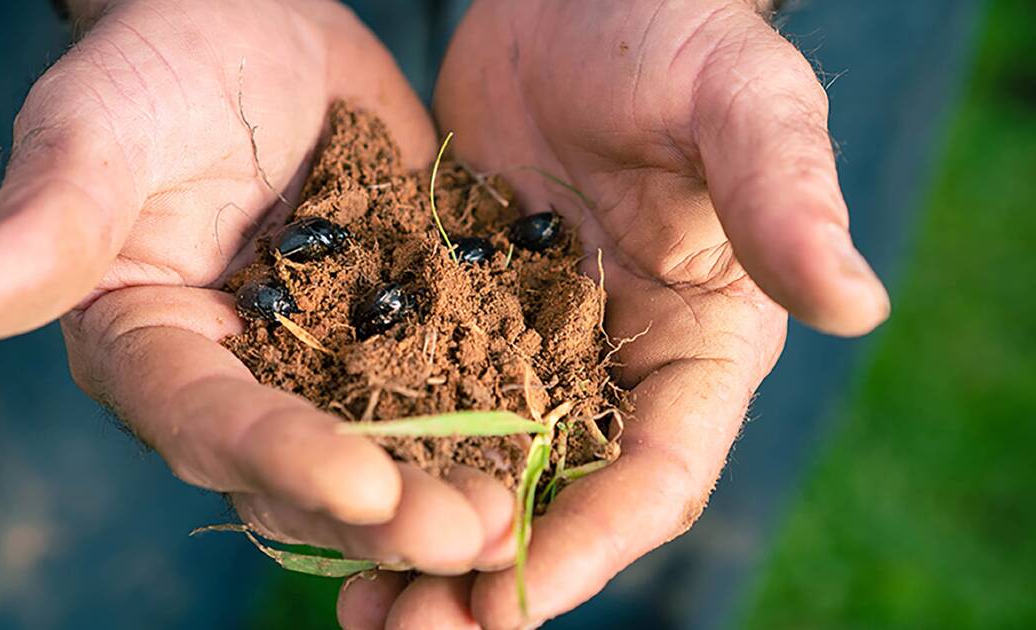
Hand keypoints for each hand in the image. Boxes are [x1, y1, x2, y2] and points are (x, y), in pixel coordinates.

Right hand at [0, 0, 512, 575]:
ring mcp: (324, 365)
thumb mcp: (101, 128)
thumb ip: (55, 219)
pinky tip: (556, 449)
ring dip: (448, 490)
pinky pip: (447, 386)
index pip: (209, 424)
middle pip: (305, 470)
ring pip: (385, 449)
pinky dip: (494, 421)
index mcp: (155, 352)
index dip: (282, 460)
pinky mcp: (397, 331)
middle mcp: (240, 381)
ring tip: (520, 520)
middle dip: (386, 509)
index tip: (363, 489)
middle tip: (470, 535)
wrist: (254, 27)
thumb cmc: (157, 65)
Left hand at [337, 0, 890, 626]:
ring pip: (481, 474)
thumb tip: (857, 305)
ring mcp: (533, 349)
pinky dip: (384, 464)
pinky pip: (421, 406)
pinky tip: (321, 501)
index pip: (656, 475)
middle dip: (489, 576)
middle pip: (559, 502)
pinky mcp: (463, 315)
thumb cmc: (676, 36)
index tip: (512, 604)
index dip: (590, 546)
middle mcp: (618, 369)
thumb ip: (784, 201)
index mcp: (700, 349)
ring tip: (359, 608)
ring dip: (425, 546)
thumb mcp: (741, 106)